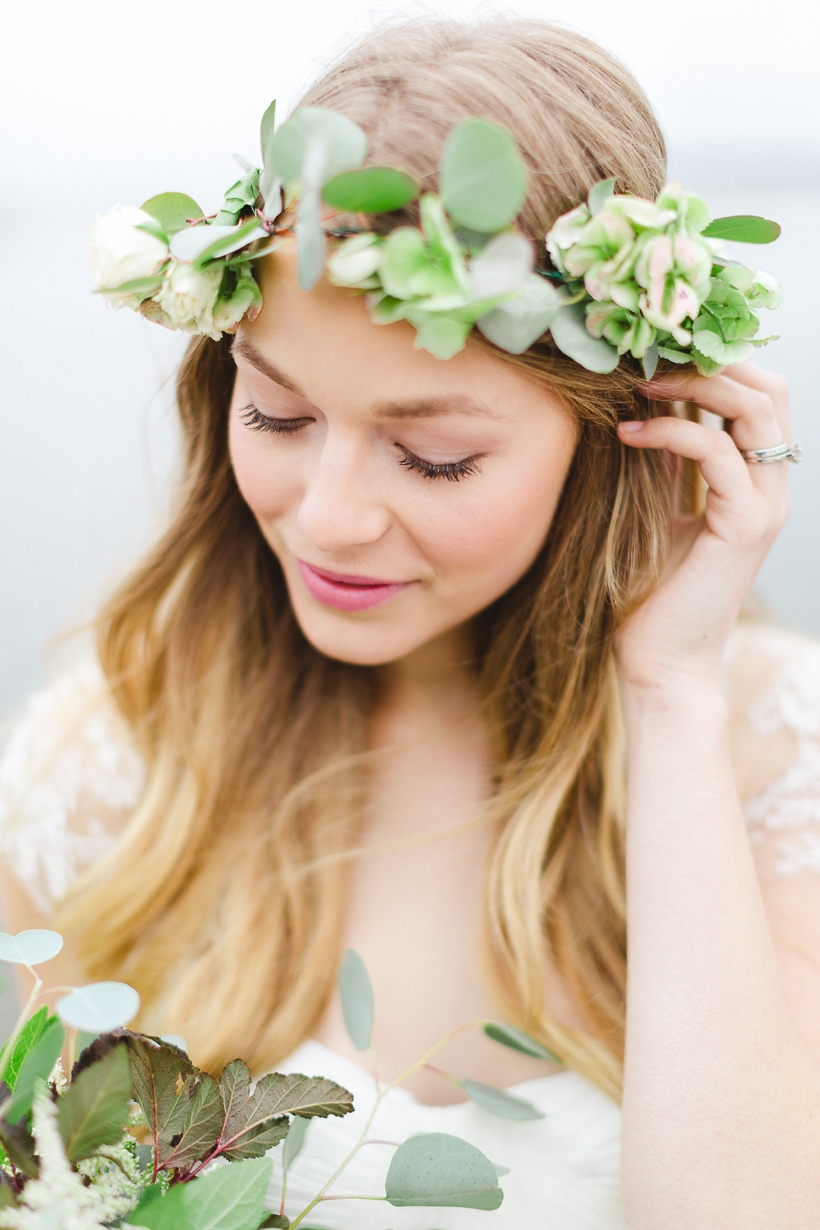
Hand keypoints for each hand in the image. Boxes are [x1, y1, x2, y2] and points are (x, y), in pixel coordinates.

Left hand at [615, 362, 790, 696]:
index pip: (757, 395)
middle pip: (767, 389)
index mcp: (755, 481)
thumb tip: (642, 406)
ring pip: (755, 409)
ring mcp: (765, 506)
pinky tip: (628, 435)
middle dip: (707, 363)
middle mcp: (771, 488)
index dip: (713, 365)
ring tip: (637, 387)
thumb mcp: (657, 507)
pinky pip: (717, 452)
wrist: (657, 662)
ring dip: (693, 385)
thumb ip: (665, 461)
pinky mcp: (744, 526)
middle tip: (646, 362)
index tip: (653, 359)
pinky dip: (671, 432)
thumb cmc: (649, 592)